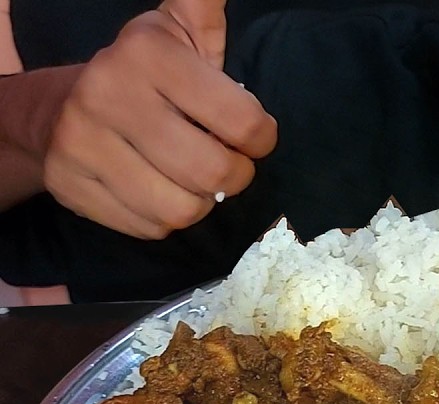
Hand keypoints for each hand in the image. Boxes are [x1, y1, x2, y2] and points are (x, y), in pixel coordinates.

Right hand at [42, 0, 277, 238]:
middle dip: (235, 175)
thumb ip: (205, 8)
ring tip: (193, 179)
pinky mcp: (71, 187)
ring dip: (200, 201)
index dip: (261, 138)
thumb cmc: (144, 73)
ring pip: (182, 209)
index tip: (253, 135)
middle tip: (228, 165)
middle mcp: (108, 95)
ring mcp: (82, 144)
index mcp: (147, 54)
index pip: (243, 122)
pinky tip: (159, 190)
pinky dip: (165, 219)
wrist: (58, 108)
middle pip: (212, 172)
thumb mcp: (180, 32)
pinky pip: (149, 227)